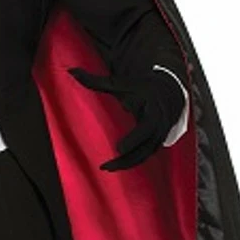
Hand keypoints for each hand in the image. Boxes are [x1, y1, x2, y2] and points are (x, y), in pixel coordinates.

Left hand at [67, 65, 185, 170]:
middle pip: (145, 148)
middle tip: (107, 166)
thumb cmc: (140, 87)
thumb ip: (95, 81)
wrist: (168, 91)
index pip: (146, 128)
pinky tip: (115, 166)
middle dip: (127, 159)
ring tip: (106, 168)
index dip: (134, 139)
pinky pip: (144, 156)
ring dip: (127, 164)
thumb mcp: (120, 83)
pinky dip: (131, 163)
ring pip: (145, 155)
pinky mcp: (156, 143)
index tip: (119, 148)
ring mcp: (160, 136)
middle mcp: (159, 125)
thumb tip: (71, 71)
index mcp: (153, 109)